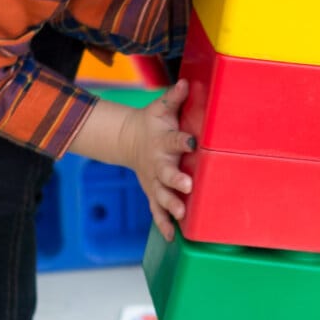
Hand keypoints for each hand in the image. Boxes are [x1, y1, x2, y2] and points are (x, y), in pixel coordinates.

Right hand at [125, 80, 195, 239]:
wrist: (128, 140)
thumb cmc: (152, 123)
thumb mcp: (160, 108)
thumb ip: (174, 98)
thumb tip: (186, 82)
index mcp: (163, 141)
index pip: (174, 140)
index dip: (182, 141)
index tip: (192, 141)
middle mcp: (158, 163)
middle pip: (167, 174)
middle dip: (176, 181)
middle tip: (187, 186)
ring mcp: (154, 181)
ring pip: (162, 196)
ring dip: (171, 205)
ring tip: (181, 215)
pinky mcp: (152, 192)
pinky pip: (157, 211)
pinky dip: (163, 224)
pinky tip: (173, 237)